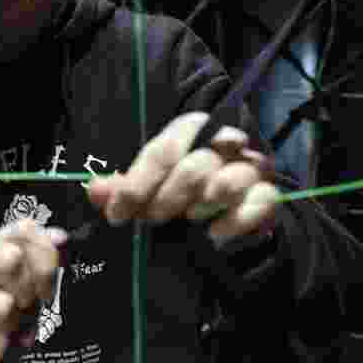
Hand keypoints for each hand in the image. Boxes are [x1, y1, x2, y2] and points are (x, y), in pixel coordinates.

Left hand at [86, 112, 279, 246]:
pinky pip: (262, 201)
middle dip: (167, 198)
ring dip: (202, 204)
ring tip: (188, 218)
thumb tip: (94, 190)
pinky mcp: (268, 194)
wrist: (222, 212)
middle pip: (195, 166)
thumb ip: (122, 188)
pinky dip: (236, 220)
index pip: (163, 151)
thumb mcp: (146, 187)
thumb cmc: (178, 189)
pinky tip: (215, 234)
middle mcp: (223, 142)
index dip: (137, 184)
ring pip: (230, 180)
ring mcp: (250, 167)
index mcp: (190, 129)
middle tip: (153, 219)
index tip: (117, 213)